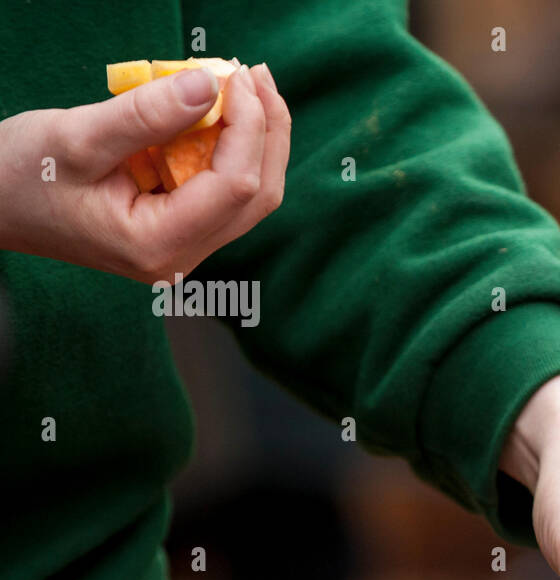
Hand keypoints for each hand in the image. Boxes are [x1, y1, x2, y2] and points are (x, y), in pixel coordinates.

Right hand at [0, 63, 288, 282]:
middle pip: (257, 195)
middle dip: (267, 131)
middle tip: (257, 74)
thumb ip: (146, 115)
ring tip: (249, 85)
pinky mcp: (181, 230)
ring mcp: (185, 248)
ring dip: (258, 139)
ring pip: (250, 196)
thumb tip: (209, 85)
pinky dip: (235, 150)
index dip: (249, 127)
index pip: (235, 186)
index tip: (236, 75)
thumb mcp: (77, 137)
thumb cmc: (22, 175)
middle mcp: (182, 256)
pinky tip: (227, 111)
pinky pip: (226, 192)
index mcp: (158, 244)